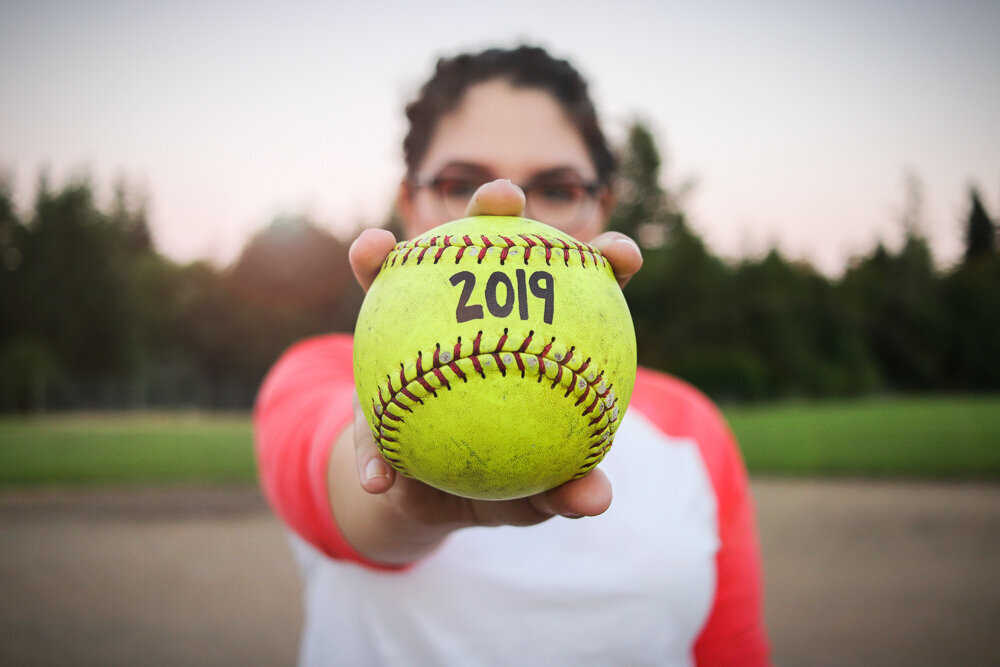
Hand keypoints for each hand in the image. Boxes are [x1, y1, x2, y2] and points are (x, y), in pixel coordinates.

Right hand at [340, 179, 637, 560]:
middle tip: (502, 197)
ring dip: (389, 253)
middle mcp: (478, 309)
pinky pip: (363, 344)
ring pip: (409, 273)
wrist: (435, 492)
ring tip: (373, 246)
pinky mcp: (378, 347)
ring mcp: (423, 321)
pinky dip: (359, 330)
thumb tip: (596, 500)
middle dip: (498, 204)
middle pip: (491, 246)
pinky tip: (354, 311)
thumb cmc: (501, 480)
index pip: (577, 288)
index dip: (603, 261)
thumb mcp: (533, 495)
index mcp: (534, 333)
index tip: (622, 256)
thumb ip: (561, 490)